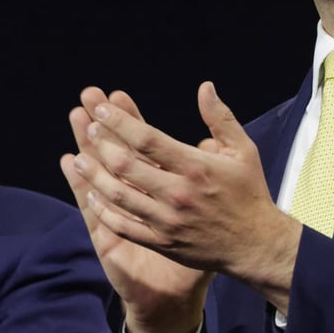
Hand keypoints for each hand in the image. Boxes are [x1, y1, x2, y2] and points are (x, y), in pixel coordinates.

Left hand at [66, 83, 300, 318]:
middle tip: (88, 129)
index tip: (102, 108)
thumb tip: (205, 87)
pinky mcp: (162, 242)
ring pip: (120, 196)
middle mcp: (178, 193)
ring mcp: (167, 220)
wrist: (255, 245)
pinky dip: (104, 211)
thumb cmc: (248, 192)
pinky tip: (91, 196)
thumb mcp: (242, 151)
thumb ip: (220, 118)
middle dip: (102, 144)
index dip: (120, 121)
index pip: (147, 139)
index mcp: (195, 167)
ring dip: (94, 176)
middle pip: (127, 165)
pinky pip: (124, 226)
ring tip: (79, 159)